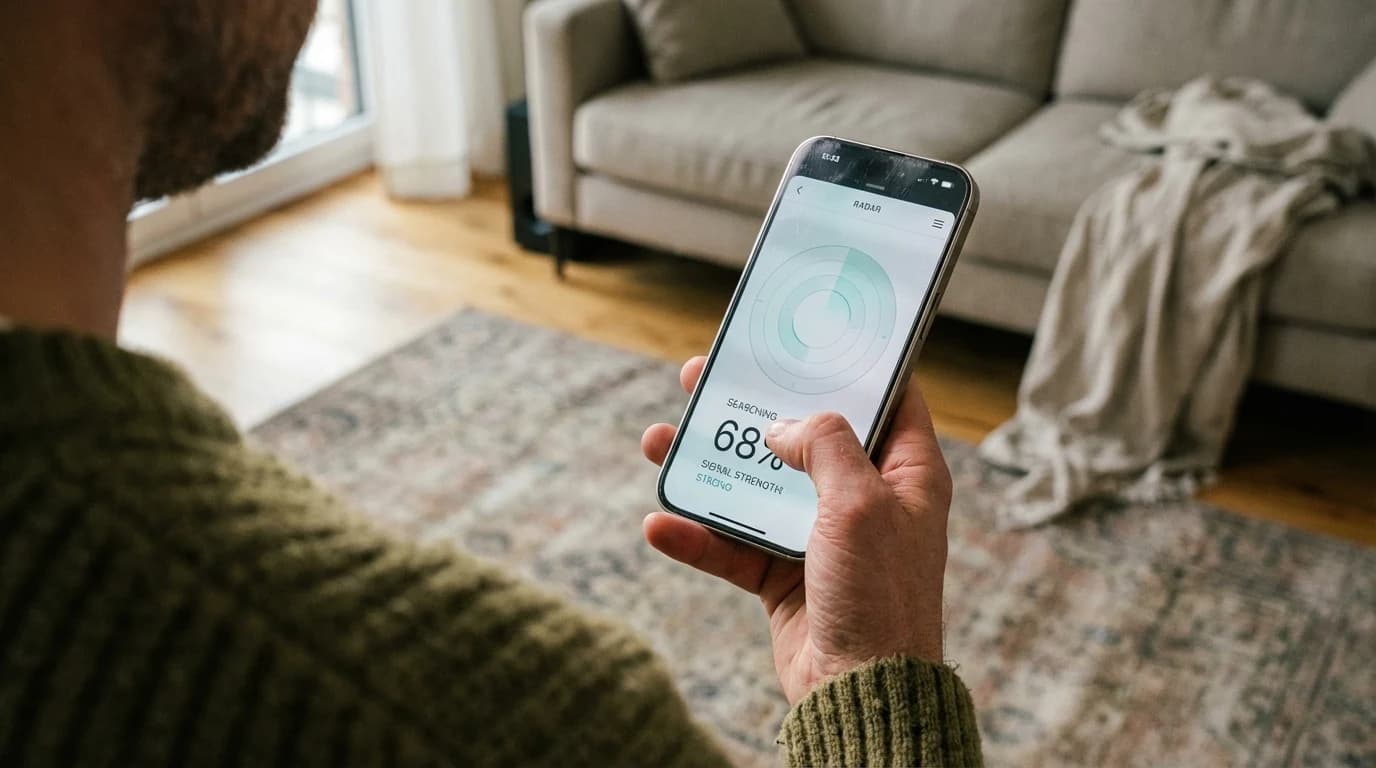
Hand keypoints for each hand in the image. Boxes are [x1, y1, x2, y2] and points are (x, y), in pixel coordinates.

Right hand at [641, 357, 952, 704]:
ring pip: (756, 484)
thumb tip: (783, 426)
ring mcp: (820, 536)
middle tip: (704, 376)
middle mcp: (864, 497)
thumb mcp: (860, 503)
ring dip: (707, 465)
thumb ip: (825, 445)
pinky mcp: (783, 574)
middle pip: (802, 433)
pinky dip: (697, 534)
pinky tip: (659, 522)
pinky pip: (733, 544)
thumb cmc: (879, 596)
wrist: (858, 693)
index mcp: (906, 472)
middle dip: (751, 405)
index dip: (849, 363)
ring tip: (659, 440)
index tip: (806, 336)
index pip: (887, 397)